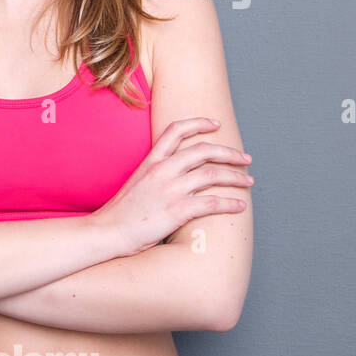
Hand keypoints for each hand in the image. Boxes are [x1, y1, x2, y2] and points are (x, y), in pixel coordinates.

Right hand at [93, 117, 252, 257]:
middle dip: (229, 153)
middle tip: (245, 158)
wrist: (106, 232)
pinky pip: (212, 202)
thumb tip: (178, 176)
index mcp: (151, 162)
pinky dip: (230, 203)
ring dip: (236, 177)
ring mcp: (170, 190)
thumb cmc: (121, 213)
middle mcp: (162, 171)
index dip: (199, 123)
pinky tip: (240, 206)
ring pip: (213, 174)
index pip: (176, 130)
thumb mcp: (136, 184)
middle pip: (204, 150)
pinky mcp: (177, 210)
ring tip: (248, 181)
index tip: (216, 124)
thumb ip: (156, 175)